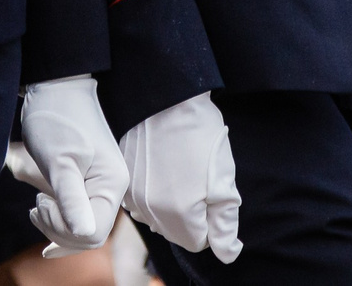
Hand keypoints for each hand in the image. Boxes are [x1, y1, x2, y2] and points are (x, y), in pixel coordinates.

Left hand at [12, 75, 127, 255]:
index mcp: (111, 185)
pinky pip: (77, 216)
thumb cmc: (56, 121)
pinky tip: (43, 217)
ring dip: (55, 225)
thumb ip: (72, 199)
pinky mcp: (86, 184)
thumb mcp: (59, 162)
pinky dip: (59, 222)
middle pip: (87, 235)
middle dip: (57, 229)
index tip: (42, 201)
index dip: (63, 228)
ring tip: (37, 204)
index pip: (92, 233)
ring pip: (80, 229)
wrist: (54, 90)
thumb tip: (86, 234)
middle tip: (36, 204)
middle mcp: (110, 189)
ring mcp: (99, 187)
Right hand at [118, 91, 240, 262]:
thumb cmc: (199, 135)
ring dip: (171, 204)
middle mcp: (151, 212)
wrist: (166, 99)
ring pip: (159, 218)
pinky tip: (162, 167)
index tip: (211, 190)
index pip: (200, 242)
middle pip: (177, 232)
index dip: (211, 219)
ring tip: (180, 170)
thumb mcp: (224, 180)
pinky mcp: (124, 182)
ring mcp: (133, 198)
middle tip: (197, 177)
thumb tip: (227, 253)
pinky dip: (153, 193)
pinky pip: (142, 203)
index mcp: (179, 215)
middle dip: (191, 213)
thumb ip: (225, 224)